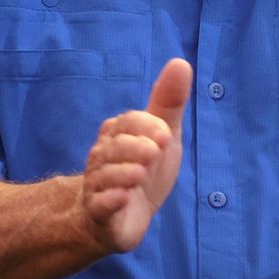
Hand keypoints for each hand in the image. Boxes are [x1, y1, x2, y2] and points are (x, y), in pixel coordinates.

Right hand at [81, 58, 190, 253]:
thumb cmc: (144, 169)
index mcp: (117, 135)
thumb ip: (168, 103)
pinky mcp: (99, 213)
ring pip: (105, 175)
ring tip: (140, 173)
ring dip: (124, 173)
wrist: (123, 216)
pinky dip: (110, 200)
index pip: (128, 121)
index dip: (148, 126)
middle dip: (136, 148)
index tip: (166, 136)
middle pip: (115, 147)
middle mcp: (102, 157)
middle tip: (156, 151)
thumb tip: (180, 61)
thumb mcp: (163, 135)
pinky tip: (122, 197)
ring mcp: (98, 186)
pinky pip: (99, 205)